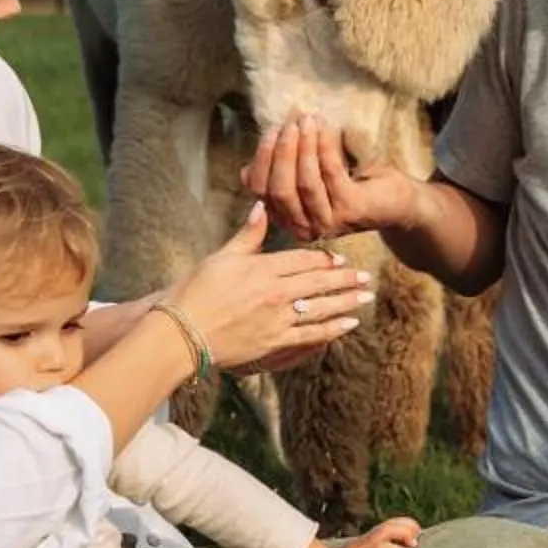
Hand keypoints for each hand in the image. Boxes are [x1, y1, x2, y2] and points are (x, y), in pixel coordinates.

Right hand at [169, 203, 374, 376]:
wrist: (182, 332)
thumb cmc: (195, 292)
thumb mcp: (220, 257)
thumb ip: (247, 235)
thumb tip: (262, 206)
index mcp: (262, 268)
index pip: (303, 260)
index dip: (324, 260)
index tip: (340, 259)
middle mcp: (274, 292)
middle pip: (319, 283)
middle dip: (345, 279)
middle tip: (366, 276)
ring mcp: (277, 319)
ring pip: (321, 308)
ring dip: (347, 302)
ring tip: (366, 297)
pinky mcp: (274, 342)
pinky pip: (311, 335)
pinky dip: (332, 329)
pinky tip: (348, 325)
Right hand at [244, 116, 420, 244]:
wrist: (395, 200)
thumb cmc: (350, 184)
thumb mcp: (308, 178)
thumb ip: (281, 176)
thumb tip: (246, 170)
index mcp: (289, 220)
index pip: (261, 191)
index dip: (262, 159)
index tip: (271, 131)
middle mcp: (305, 228)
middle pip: (279, 189)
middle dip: (281, 152)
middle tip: (289, 123)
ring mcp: (329, 222)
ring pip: (304, 182)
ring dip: (304, 147)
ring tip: (307, 121)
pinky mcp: (351, 211)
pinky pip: (330, 174)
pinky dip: (325, 147)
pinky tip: (325, 128)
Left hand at [294, 517, 421, 547]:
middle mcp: (369, 542)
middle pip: (389, 528)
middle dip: (405, 533)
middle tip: (415, 545)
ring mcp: (372, 536)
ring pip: (392, 523)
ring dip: (408, 527)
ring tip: (419, 537)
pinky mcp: (376, 536)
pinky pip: (393, 524)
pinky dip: (407, 525)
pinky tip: (416, 534)